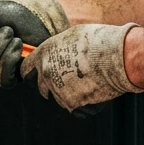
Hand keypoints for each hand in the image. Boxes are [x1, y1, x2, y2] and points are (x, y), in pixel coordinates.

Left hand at [20, 23, 143, 111]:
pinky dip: (83, 104)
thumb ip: (60, 47)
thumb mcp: (73, 36)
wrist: (118, 56)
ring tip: (88, 83)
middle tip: (70, 80)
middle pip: (41, 88)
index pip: (26, 70)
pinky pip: (74, 108)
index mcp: (44, 55)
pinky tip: (94, 92)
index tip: (39, 74)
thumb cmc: (99, 41)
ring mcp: (58, 90)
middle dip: (51, 86)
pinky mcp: (72, 104)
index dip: (32, 72)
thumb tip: (58, 52)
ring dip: (69, 94)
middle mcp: (47, 73)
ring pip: (58, 99)